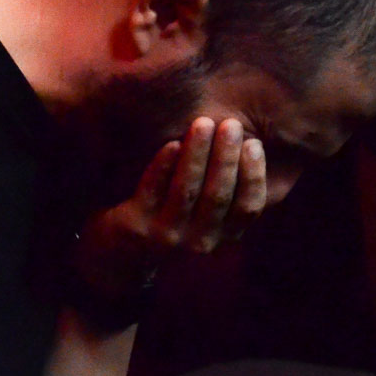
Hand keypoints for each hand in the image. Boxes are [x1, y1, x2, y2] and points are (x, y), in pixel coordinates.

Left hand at [73, 118, 266, 303]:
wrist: (122, 252)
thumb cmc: (175, 218)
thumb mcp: (208, 214)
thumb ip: (229, 187)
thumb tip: (254, 142)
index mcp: (223, 235)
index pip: (248, 208)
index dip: (254, 176)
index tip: (253, 143)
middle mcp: (199, 241)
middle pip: (218, 196)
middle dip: (225, 157)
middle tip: (230, 123)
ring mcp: (167, 236)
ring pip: (186, 191)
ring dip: (196, 155)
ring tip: (202, 124)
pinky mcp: (137, 227)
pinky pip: (152, 191)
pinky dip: (163, 166)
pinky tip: (172, 144)